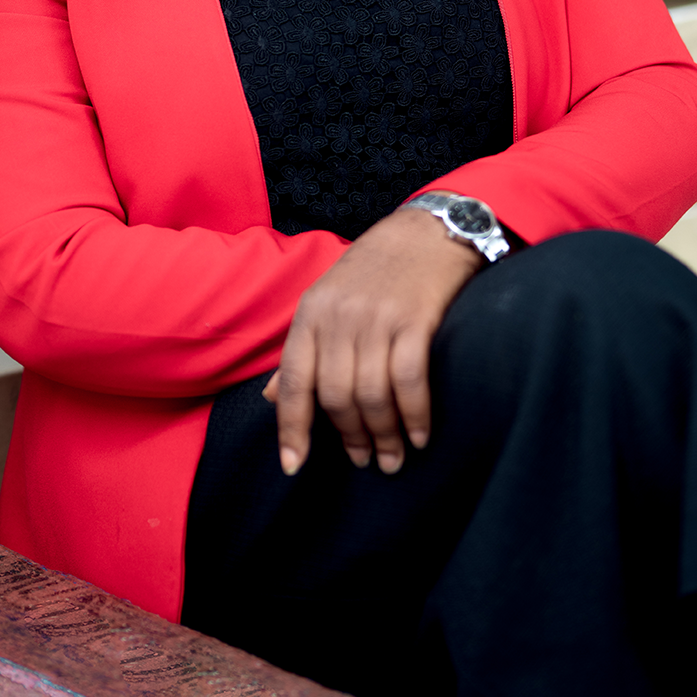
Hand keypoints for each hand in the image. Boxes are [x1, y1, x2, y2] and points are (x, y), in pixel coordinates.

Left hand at [261, 207, 480, 475]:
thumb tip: (270, 397)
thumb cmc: (375, 269)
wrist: (427, 230)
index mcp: (311, 313)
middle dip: (350, 438)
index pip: (293, 381)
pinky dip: (415, 415)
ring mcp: (377, 318)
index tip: (294, 466)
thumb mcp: (327, 300)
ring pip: (371, 394)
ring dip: (383, 436)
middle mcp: (339, 317)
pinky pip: (410, 381)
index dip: (291, 428)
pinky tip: (420, 435)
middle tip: (366, 462)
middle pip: (336, 396)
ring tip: (392, 458)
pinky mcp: (415, 320)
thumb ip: (303, 350)